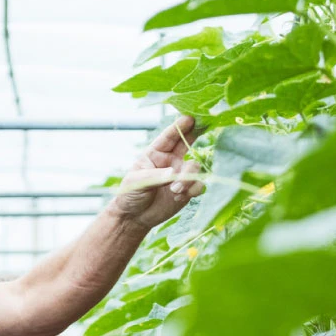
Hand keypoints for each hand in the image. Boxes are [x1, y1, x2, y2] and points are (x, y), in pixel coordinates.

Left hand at [109, 115, 204, 229]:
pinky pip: (198, 185)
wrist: (135, 217)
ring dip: (188, 178)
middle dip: (196, 133)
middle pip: (188, 142)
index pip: (169, 136)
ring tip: (175, 189)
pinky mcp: (187, 190)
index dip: (180, 126)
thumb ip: (156, 176)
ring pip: (195, 168)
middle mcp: (171, 160)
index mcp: (156, 153)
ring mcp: (180, 174)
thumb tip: (174, 173)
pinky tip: (179, 196)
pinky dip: (192, 190)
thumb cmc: (130, 194)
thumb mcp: (137, 182)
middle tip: (205, 125)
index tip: (190, 118)